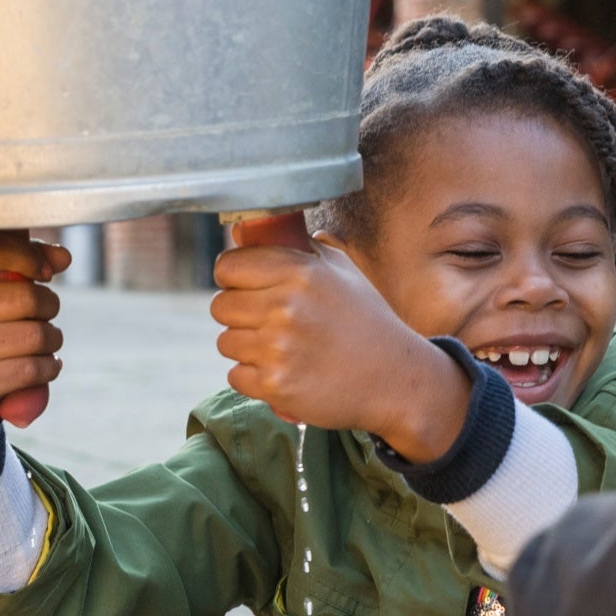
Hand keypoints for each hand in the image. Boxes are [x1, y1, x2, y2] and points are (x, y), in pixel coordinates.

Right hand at [0, 229, 70, 429]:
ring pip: (38, 335)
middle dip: (50, 306)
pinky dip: (50, 367)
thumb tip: (64, 257)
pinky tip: (43, 366)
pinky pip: (35, 369)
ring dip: (53, 340)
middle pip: (29, 297)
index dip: (29, 255)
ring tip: (43, 342)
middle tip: (43, 315)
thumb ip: (17, 262)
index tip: (44, 273)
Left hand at [211, 234, 469, 459]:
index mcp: (300, 272)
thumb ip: (300, 248)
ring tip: (280, 349)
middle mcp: (286, 306)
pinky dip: (254, 378)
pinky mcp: (276, 385)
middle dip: (238, 315)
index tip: (242, 286)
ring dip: (246, 347)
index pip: (228, 266)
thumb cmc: (367, 322)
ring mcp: (279, 348)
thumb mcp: (343, 272)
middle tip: (265, 322)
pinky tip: (283, 372)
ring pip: (226, 342)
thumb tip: (245, 230)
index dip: (231, 276)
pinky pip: (235, 376)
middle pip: (220, 306)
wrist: (395, 380)